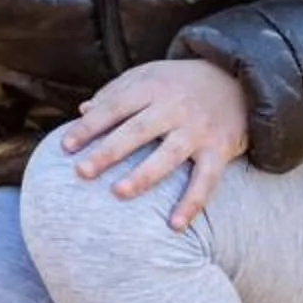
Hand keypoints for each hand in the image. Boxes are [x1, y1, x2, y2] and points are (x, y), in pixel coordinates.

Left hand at [60, 59, 250, 230]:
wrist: (237, 80)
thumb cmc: (179, 83)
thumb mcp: (148, 76)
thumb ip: (116, 93)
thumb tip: (83, 111)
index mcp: (151, 87)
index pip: (114, 107)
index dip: (89, 126)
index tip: (65, 147)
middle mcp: (174, 107)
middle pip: (137, 131)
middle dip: (109, 151)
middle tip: (81, 172)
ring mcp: (198, 129)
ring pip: (169, 155)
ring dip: (144, 175)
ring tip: (118, 193)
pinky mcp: (220, 149)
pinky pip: (207, 180)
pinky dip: (192, 203)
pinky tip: (174, 225)